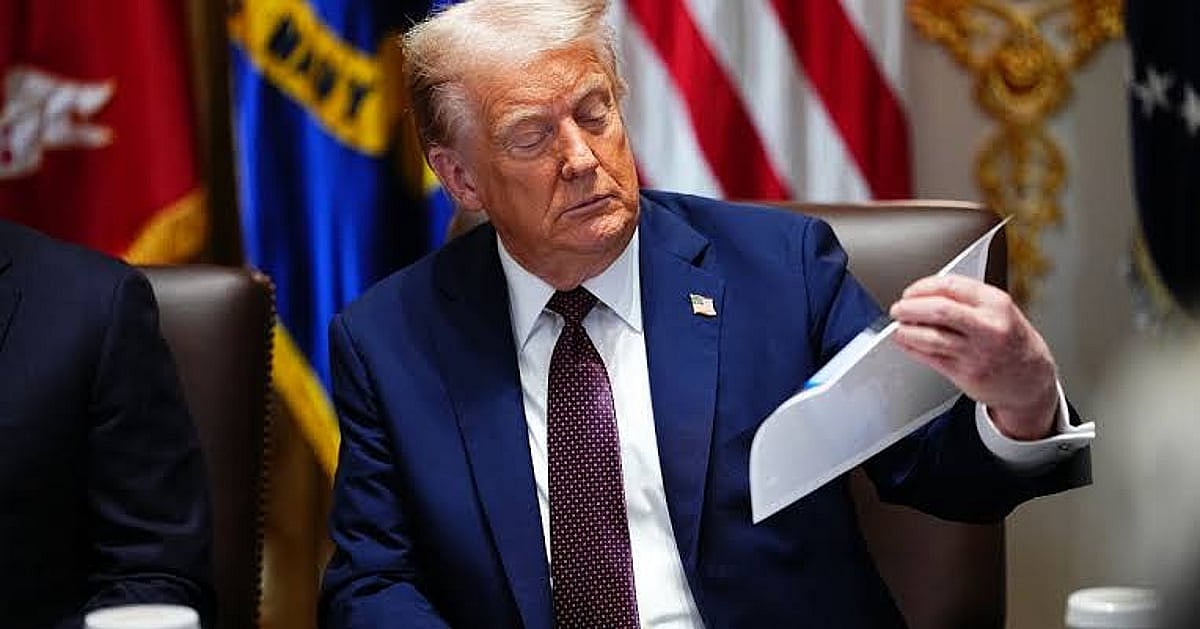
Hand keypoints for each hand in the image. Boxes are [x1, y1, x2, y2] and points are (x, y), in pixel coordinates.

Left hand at [888, 274, 1058, 439]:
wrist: (1031, 380)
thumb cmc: (1012, 341)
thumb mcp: (1000, 311)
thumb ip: (967, 300)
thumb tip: (926, 294)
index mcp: (996, 303)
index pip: (951, 286)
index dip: (923, 287)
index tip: (910, 292)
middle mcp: (988, 326)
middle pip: (938, 310)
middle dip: (911, 308)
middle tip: (898, 309)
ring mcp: (977, 352)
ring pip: (930, 337)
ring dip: (907, 331)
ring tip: (900, 327)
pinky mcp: (966, 374)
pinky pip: (931, 358)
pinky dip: (912, 348)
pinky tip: (906, 343)